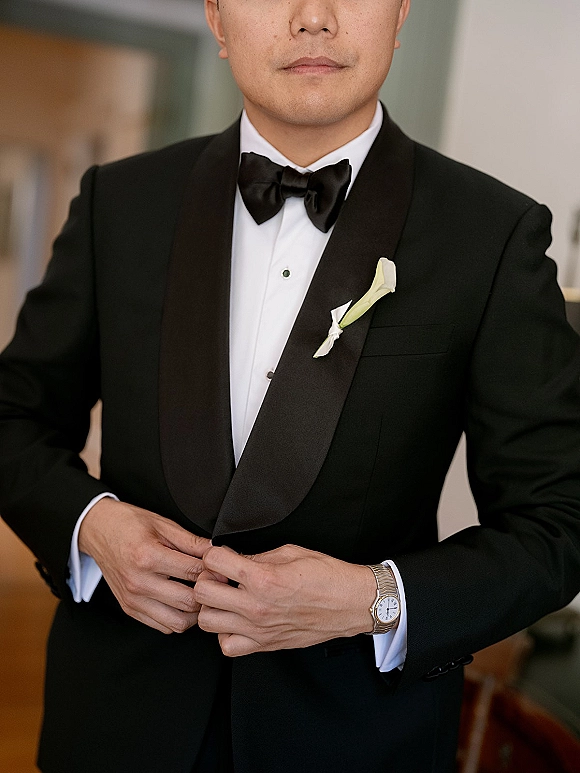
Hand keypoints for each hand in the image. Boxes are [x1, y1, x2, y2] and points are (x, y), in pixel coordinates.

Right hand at [78, 498, 209, 633]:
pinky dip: (178, 619)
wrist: (99, 531)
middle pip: (188, 602)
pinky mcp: (130, 609)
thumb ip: (192, 542)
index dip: (213, 571)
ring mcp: (133, 599)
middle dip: (207, 594)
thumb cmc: (129, 524)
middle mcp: (139, 582)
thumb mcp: (163, 524)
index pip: (193, 572)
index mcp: (147, 557)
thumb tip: (217, 552)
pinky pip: (163, 626)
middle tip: (215, 584)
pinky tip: (183, 603)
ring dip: (195, 613)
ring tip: (200, 596)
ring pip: (177, 623)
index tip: (222, 569)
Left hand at [194, 544, 376, 655]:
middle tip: (220, 575)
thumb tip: (233, 557)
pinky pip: (227, 646)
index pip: (213, 561)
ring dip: (212, 606)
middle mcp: (256, 607)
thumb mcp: (290, 552)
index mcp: (263, 578)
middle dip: (207, 578)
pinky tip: (236, 619)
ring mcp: (258, 629)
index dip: (214, 553)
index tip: (222, 555)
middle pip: (202, 593)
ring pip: (207, 621)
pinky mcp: (265, 644)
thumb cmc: (327, 575)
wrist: (351, 603)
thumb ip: (256, 556)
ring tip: (226, 597)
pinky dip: (225, 633)